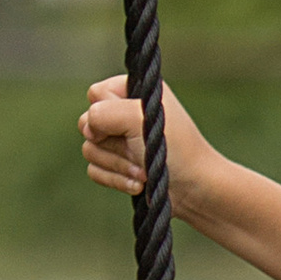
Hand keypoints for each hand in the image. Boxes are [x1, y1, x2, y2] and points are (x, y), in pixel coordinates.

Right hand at [79, 72, 214, 206]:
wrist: (194, 189)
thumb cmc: (173, 148)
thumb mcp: (138, 119)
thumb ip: (103, 112)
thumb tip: (87, 128)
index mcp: (132, 91)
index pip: (95, 94)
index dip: (106, 111)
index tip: (130, 123)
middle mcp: (123, 113)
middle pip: (87, 123)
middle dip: (112, 143)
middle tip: (137, 150)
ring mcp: (119, 141)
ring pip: (90, 149)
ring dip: (118, 165)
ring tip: (143, 172)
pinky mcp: (117, 166)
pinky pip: (94, 171)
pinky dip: (116, 180)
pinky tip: (138, 185)